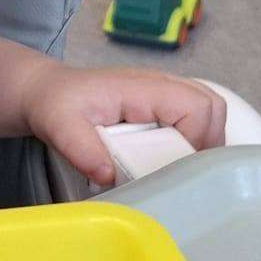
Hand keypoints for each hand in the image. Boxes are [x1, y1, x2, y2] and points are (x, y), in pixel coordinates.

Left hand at [22, 64, 226, 187]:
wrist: (48, 92)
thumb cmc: (56, 105)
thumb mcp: (58, 126)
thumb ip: (80, 149)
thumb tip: (107, 175)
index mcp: (142, 88)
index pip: (196, 107)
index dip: (196, 140)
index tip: (175, 169)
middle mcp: (160, 85)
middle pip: (212, 106)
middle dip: (209, 143)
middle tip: (187, 174)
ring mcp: (164, 92)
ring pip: (210, 110)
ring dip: (206, 141)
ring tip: (184, 171)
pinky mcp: (162, 103)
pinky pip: (195, 116)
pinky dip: (195, 138)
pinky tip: (174, 161)